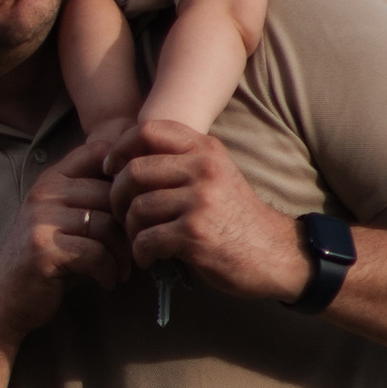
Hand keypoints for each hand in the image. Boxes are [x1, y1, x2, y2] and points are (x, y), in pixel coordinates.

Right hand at [0, 139, 131, 340]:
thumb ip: (92, 200)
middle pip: (110, 194)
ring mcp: (41, 219)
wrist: (4, 298)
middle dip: (130, 227)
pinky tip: (107, 281)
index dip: (125, 174)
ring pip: (106, 225)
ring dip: (122, 254)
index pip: (98, 151)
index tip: (134, 207)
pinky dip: (108, 271)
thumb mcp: (65, 220)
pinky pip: (95, 253)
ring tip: (121, 271)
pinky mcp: (43, 249)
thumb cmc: (47, 259)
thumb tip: (144, 189)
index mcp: (51, 179)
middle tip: (134, 252)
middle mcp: (44, 193)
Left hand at [109, 118, 308, 300]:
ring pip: (137, 208)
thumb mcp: (217, 175)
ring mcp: (199, 200)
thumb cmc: (237, 217)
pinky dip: (141, 253)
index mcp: (206, 149)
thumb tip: (126, 160)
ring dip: (130, 230)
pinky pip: (146, 239)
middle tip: (122, 215)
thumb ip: (182, 162)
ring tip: (140, 240)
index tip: (110, 169)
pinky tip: (149, 258)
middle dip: (117, 197)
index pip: (148, 129)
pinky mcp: (195, 233)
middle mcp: (203, 168)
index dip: (119, 148)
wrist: (276, 253)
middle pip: (134, 171)